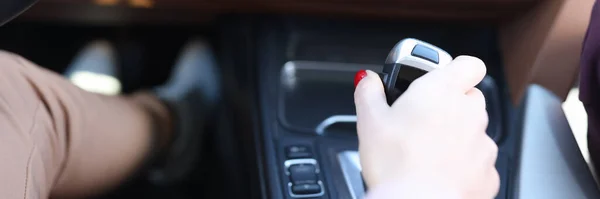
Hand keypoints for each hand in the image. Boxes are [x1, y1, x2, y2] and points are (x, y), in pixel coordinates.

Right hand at [354, 56, 498, 198]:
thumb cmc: (395, 164)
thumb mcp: (369, 121)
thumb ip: (369, 92)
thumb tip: (368, 80)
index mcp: (442, 91)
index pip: (469, 64)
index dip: (455, 69)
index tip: (438, 79)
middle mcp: (469, 113)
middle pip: (469, 97)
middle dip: (450, 105)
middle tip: (422, 120)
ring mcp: (482, 143)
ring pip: (474, 130)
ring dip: (456, 135)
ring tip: (426, 151)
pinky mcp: (487, 172)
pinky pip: (477, 160)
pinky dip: (463, 164)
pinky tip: (438, 171)